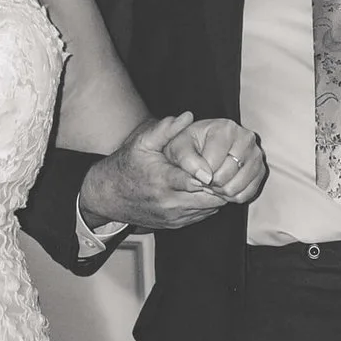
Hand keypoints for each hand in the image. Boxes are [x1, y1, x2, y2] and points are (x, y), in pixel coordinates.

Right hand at [79, 113, 263, 232]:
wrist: (109, 196)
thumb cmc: (126, 165)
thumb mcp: (142, 143)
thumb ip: (166, 129)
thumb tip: (189, 115)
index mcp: (164, 181)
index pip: (199, 180)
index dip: (215, 173)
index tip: (224, 162)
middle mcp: (170, 203)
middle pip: (210, 197)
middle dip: (223, 183)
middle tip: (232, 168)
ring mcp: (173, 216)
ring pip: (209, 208)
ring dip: (219, 194)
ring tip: (225, 177)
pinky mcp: (175, 224)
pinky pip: (202, 215)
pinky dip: (210, 203)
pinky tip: (211, 189)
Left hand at [164, 117, 266, 206]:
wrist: (203, 146)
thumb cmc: (190, 146)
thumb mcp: (179, 148)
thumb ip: (187, 160)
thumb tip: (205, 177)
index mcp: (225, 128)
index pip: (212, 163)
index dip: (199, 174)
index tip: (195, 170)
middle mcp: (246, 138)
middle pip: (225, 175)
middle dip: (209, 183)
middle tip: (204, 177)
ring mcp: (256, 155)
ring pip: (236, 187)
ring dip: (220, 191)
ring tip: (213, 181)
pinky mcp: (260, 170)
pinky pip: (246, 194)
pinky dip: (233, 196)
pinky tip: (224, 185)